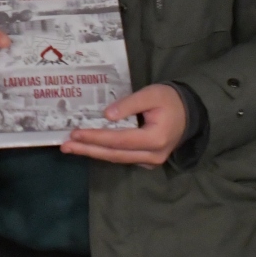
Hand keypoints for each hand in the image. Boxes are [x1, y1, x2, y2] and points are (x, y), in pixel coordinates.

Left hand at [61, 84, 186, 166]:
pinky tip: (89, 147)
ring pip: (117, 158)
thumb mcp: (152, 94)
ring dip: (93, 152)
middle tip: (65, 146)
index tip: (75, 132)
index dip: (96, 137)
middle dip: (88, 149)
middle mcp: (153, 155)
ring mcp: (150, 162)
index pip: (119, 140)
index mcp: (155, 138)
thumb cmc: (170, 100)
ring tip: (71, 147)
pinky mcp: (147, 161)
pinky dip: (104, 152)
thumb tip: (106, 115)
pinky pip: (122, 157)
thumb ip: (129, 104)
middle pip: (114, 154)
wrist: (190, 113)